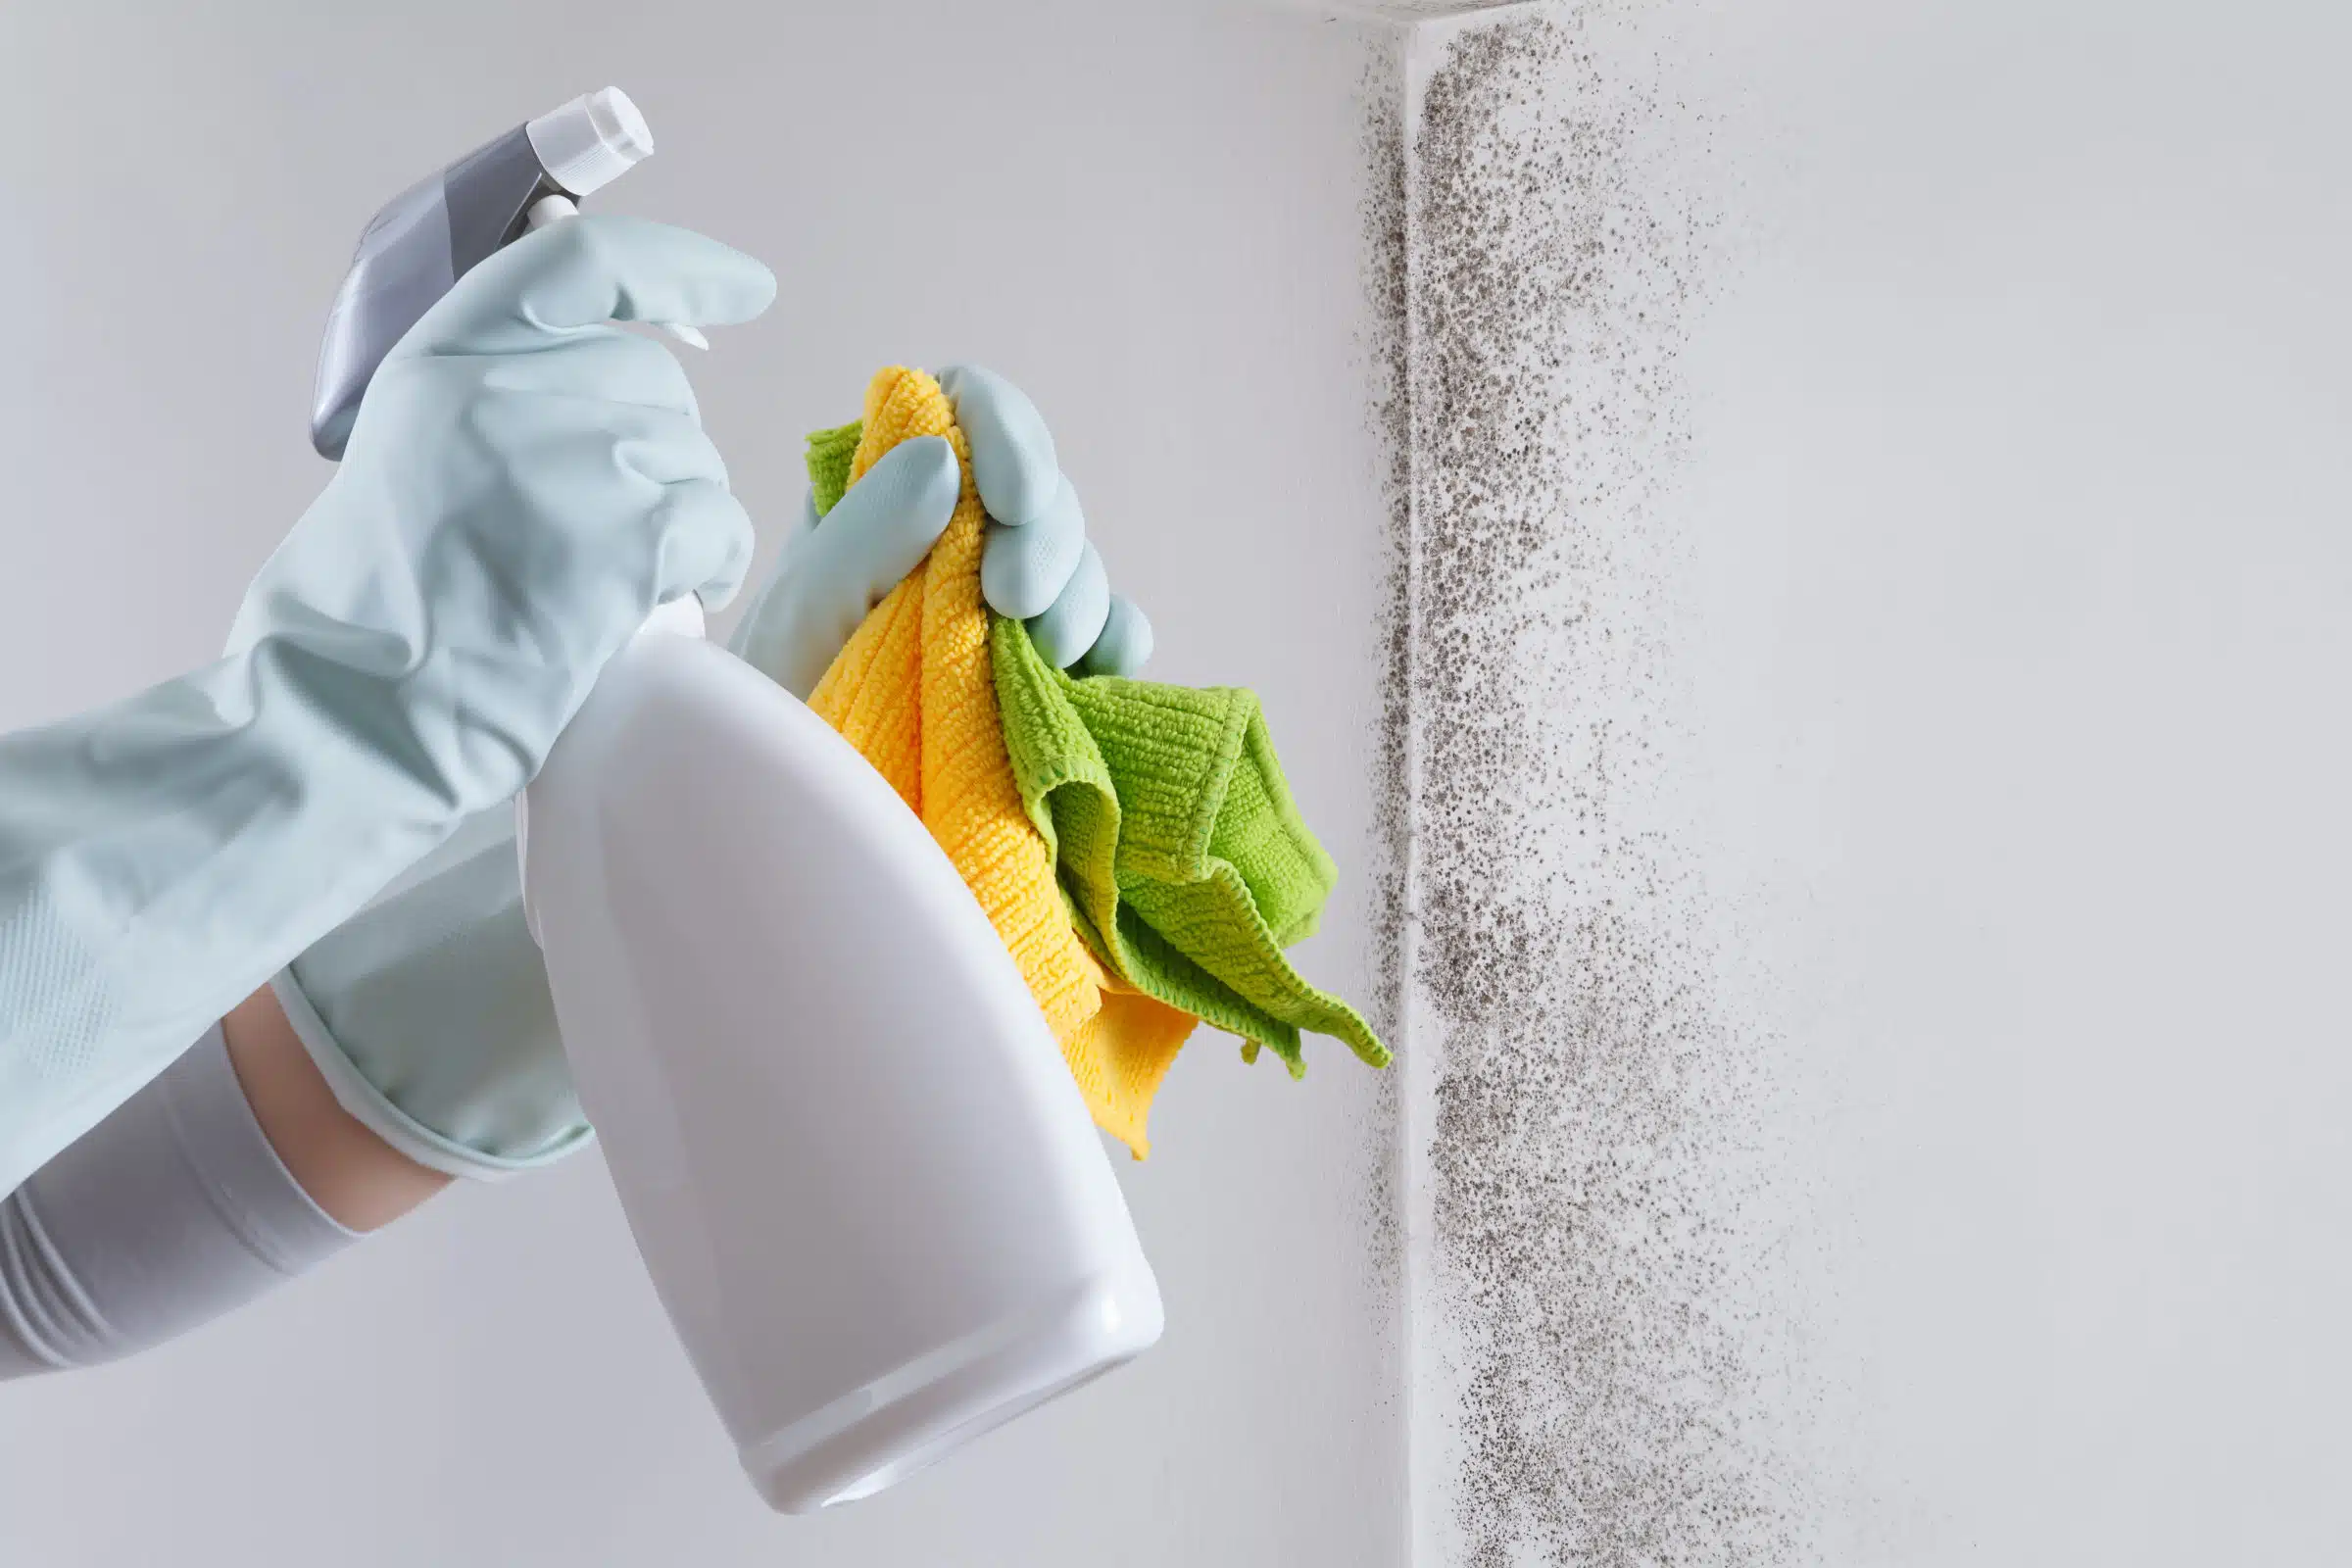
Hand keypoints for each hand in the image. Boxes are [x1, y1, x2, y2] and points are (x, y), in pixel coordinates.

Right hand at [231, 213, 775, 803]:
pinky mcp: (629, 537)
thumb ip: (497, 400)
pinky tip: (669, 600)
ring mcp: (574, 458)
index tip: (744, 288)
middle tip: (613, 531)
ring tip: (618, 582)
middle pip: (656, 379)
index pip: (586, 262)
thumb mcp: (414, 454)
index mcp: (445, 355)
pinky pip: (720, 526)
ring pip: (694, 459)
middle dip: (659, 452)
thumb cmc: (378, 614)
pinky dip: (714, 565)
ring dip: (682, 519)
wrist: (356, 713)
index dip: (681, 268)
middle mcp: (508, 387)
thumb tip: (613, 390)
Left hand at [729, 364, 1152, 698]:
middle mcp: (953, 537)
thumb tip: (947, 455)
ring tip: (1039, 659)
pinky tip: (1087, 677)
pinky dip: (1116, 645)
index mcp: (883, 494)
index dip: (1006, 431)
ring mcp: (1008, 605)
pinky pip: (1117, 630)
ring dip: (1075, 599)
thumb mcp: (800, 616)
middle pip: (1041, 487)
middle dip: (1045, 537)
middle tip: (1013, 603)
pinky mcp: (1052, 669)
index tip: (1010, 497)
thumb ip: (862, 529)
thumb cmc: (780, 717)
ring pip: (1083, 558)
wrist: (805, 829)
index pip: (964, 406)